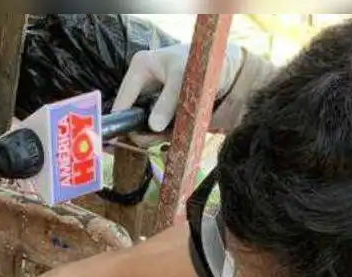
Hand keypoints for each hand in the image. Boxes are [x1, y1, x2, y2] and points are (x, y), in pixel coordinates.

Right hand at [113, 42, 244, 131]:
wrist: (229, 69)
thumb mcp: (184, 79)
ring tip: (172, 132)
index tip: (131, 139)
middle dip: (143, 131)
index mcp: (140, 68)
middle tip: (159, 138)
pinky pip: (158, 129)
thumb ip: (167, 103)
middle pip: (131, 116)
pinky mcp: (163, 110)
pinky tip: (176, 131)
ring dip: (155, 135)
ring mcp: (153, 98)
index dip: (123, 121)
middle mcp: (143, 83)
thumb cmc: (205, 64)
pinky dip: (165, 134)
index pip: (122, 101)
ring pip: (144, 126)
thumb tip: (153, 127)